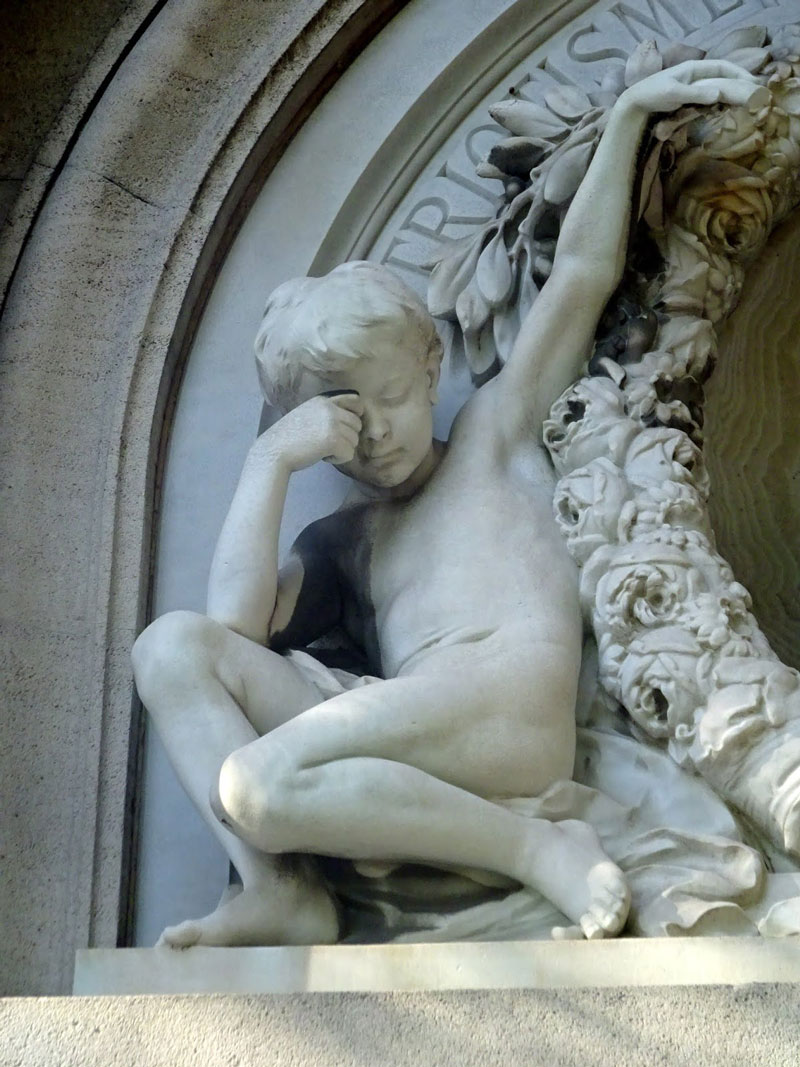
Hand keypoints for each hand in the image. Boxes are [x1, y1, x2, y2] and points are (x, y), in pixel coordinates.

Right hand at [257, 392, 363, 471]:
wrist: (273, 451)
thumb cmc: (288, 437)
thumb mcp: (308, 415)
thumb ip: (327, 413)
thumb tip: (352, 420)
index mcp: (324, 400)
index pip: (355, 401)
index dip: (356, 415)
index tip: (347, 427)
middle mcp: (330, 408)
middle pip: (357, 424)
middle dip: (347, 437)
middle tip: (328, 444)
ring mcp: (332, 423)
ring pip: (354, 440)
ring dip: (341, 449)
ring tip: (322, 450)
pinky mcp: (333, 440)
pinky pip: (349, 453)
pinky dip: (338, 460)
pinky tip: (323, 457)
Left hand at [620, 59, 768, 115]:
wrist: (633, 106)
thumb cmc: (651, 95)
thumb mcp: (673, 93)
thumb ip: (695, 93)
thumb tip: (718, 94)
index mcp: (693, 68)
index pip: (722, 67)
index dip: (739, 73)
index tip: (752, 83)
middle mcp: (695, 77)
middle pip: (722, 78)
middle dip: (738, 85)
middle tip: (754, 96)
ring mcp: (692, 89)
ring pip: (716, 90)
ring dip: (730, 96)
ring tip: (745, 105)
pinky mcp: (688, 102)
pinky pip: (707, 102)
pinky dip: (718, 105)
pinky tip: (726, 112)